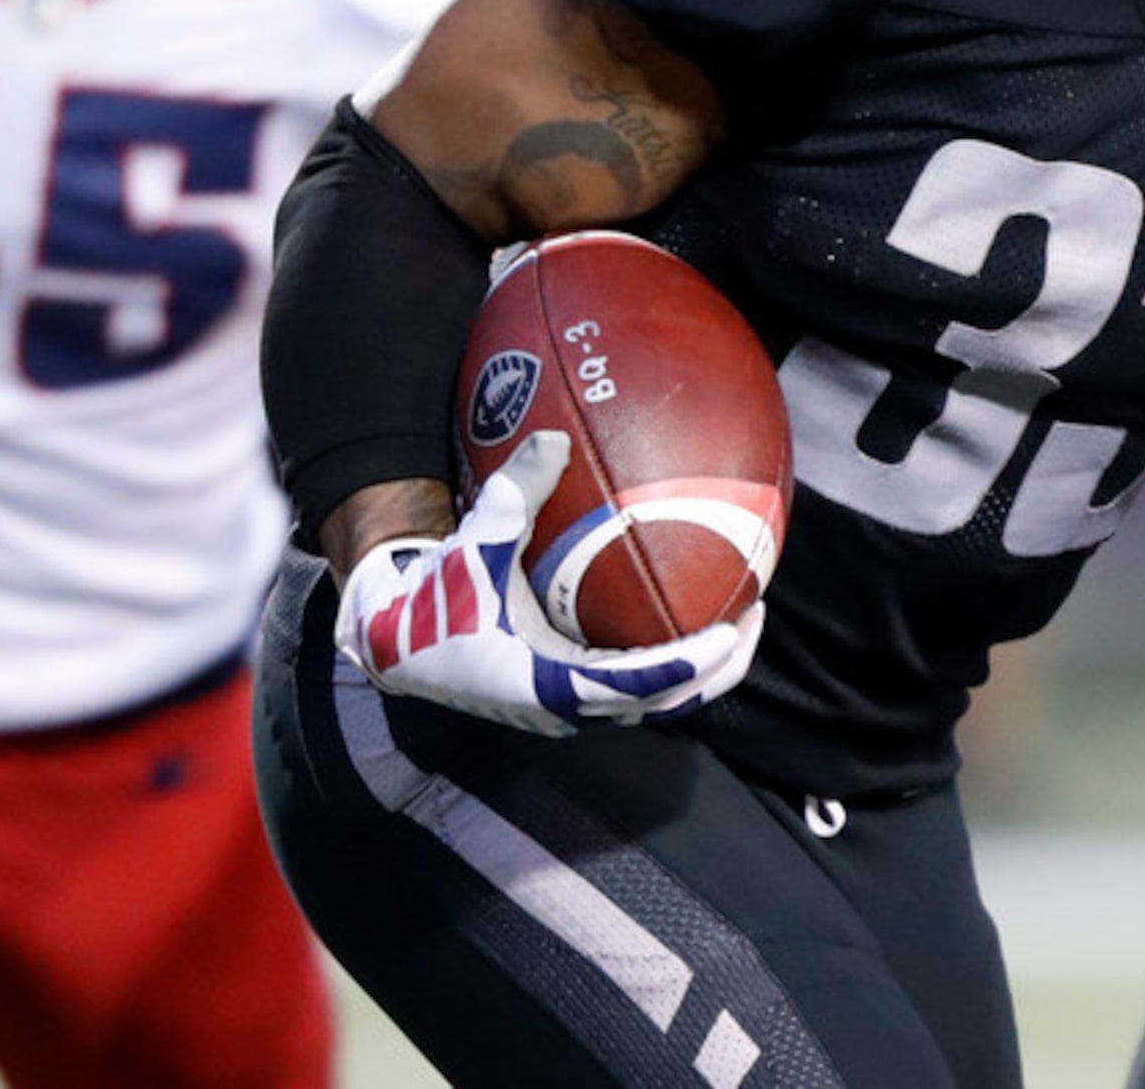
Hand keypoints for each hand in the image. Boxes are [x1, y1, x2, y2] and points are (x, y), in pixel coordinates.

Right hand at [335, 431, 761, 735]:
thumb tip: (553, 438)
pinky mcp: (564, 695)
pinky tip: (686, 617)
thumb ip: (515, 492)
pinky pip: (631, 687)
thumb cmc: (432, 596)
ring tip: (737, 620)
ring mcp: (565, 707)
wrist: (390, 639)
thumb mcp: (473, 541)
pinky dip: (667, 663)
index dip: (689, 664)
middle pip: (664, 705)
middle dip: (717, 668)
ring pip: (652, 703)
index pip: (636, 686)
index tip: (731, 631)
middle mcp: (562, 707)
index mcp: (543, 683)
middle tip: (753, 615)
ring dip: (698, 670)